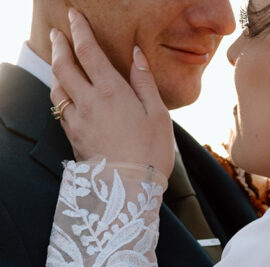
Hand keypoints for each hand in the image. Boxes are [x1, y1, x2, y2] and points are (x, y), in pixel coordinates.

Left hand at [50, 9, 173, 178]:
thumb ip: (145, 82)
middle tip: (57, 35)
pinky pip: (61, 112)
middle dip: (59, 46)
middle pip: (63, 66)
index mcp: (111, 92)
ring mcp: (78, 122)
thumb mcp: (158, 115)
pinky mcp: (74, 139)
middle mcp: (88, 103)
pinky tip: (66, 97)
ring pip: (57, 89)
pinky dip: (60, 98)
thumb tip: (136, 55)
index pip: (88, 51)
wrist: (129, 192)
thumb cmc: (150, 154)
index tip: (74, 16)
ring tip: (59, 64)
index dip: (79, 30)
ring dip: (56, 72)